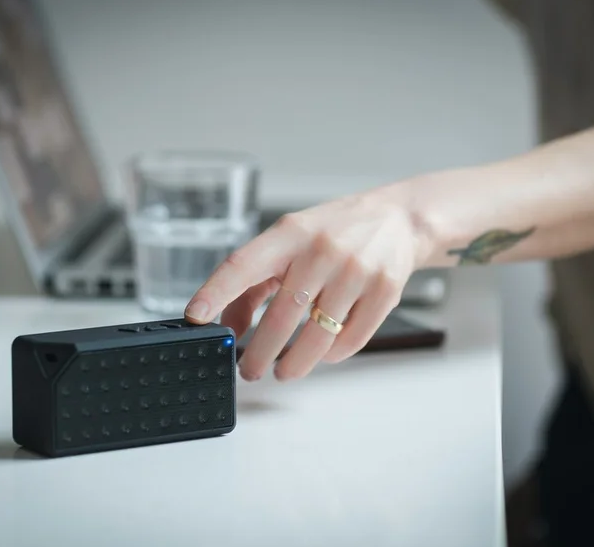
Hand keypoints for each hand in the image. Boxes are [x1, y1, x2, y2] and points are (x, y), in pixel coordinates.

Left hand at [184, 187, 428, 380]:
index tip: (196, 316)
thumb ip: (254, 283)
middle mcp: (322, 250)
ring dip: (295, 364)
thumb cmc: (332, 234)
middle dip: (259, 353)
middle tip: (249, 370)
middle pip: (282, 316)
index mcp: (290, 233)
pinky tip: (321, 355)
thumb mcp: (289, 243)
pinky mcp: (384, 292)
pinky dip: (331, 356)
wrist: (397, 220)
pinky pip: (350, 340)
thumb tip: (228, 327)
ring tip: (283, 372)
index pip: (244, 263)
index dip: (217, 291)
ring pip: (318, 336)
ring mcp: (357, 271)